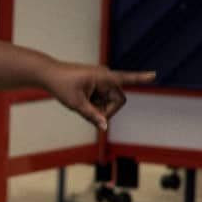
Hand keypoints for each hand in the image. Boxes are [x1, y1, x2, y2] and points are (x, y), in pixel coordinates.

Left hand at [40, 63, 154, 130]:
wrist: (48, 75)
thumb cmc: (61, 85)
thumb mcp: (76, 104)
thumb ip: (92, 115)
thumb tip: (105, 126)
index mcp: (103, 77)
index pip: (126, 78)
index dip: (140, 78)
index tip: (154, 75)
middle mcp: (105, 76)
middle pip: (118, 101)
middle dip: (106, 111)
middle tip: (90, 116)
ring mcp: (101, 80)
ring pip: (108, 102)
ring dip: (97, 108)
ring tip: (81, 105)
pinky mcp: (96, 84)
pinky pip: (101, 99)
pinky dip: (94, 105)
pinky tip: (81, 102)